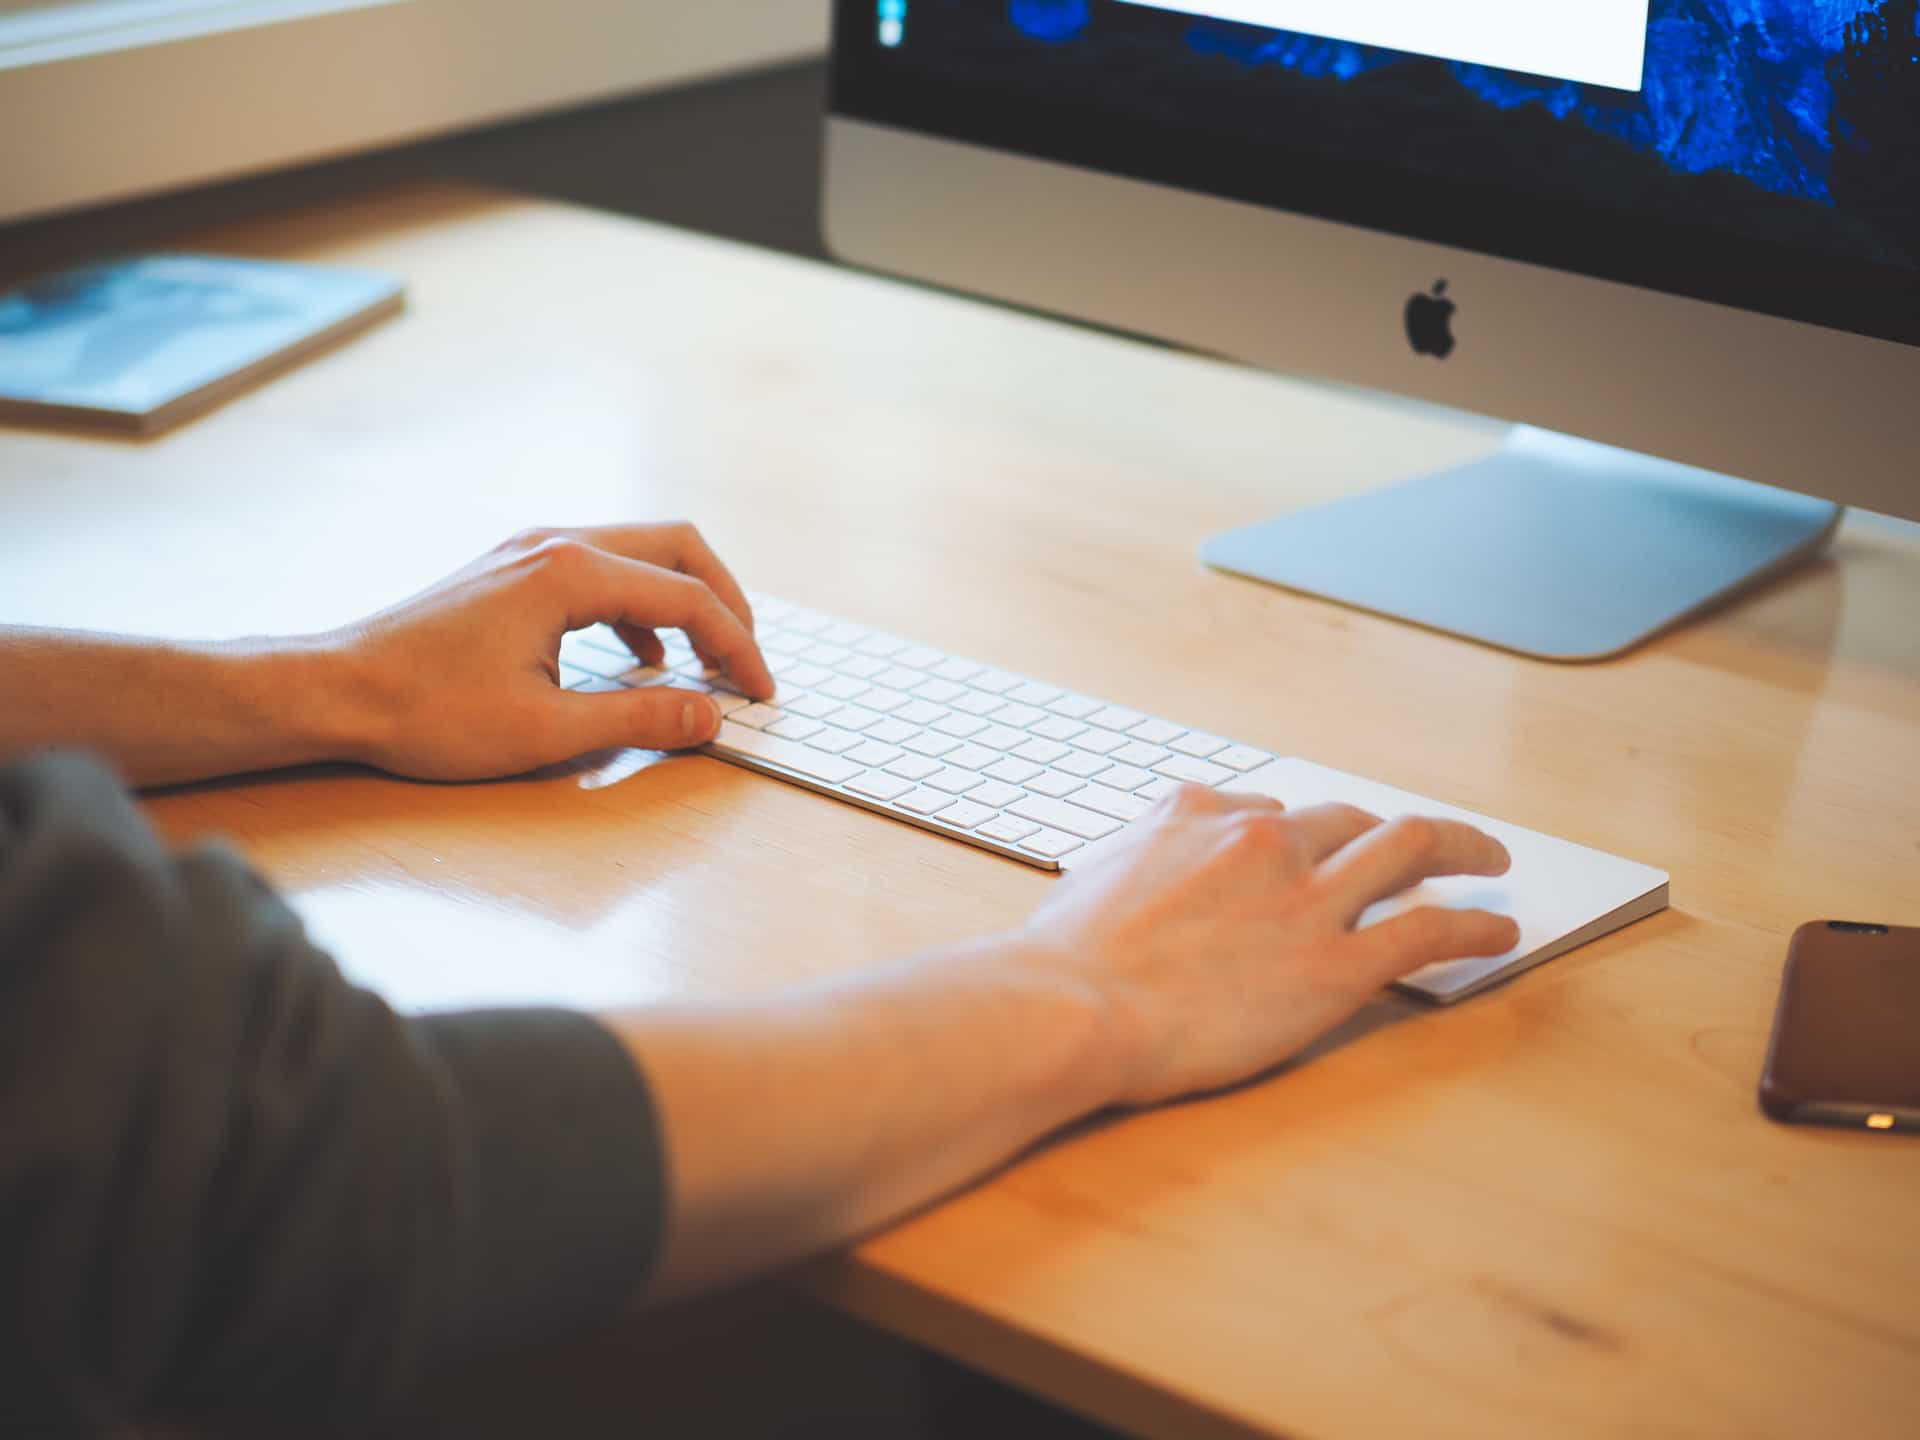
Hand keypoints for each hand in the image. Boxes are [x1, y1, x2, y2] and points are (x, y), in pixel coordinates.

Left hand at [325, 523, 774, 780]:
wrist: (336, 691)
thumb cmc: (428, 713)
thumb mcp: (546, 731)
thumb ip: (639, 719)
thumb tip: (710, 715)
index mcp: (570, 572)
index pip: (686, 598)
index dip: (736, 646)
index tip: (760, 693)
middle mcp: (555, 542)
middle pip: (676, 546)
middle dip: (725, 602)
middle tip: (747, 659)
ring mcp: (530, 549)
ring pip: (639, 552)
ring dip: (682, 601)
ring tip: (703, 663)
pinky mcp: (511, 569)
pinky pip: (601, 569)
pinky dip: (638, 606)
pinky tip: (636, 660)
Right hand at [1018, 786, 1518, 1106]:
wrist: (1073, 1006)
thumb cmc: (1065, 960)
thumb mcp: (1093, 877)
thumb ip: (1138, 860)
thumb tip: (1145, 871)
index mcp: (1198, 815)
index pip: (1267, 814)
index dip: (1296, 840)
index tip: (1309, 858)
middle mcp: (1262, 842)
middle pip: (1349, 820)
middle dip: (1388, 829)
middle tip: (1422, 845)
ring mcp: (1304, 899)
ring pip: (1410, 851)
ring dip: (1461, 849)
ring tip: (1490, 861)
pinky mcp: (1335, 965)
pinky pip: (1429, 930)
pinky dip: (1475, 925)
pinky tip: (1499, 931)